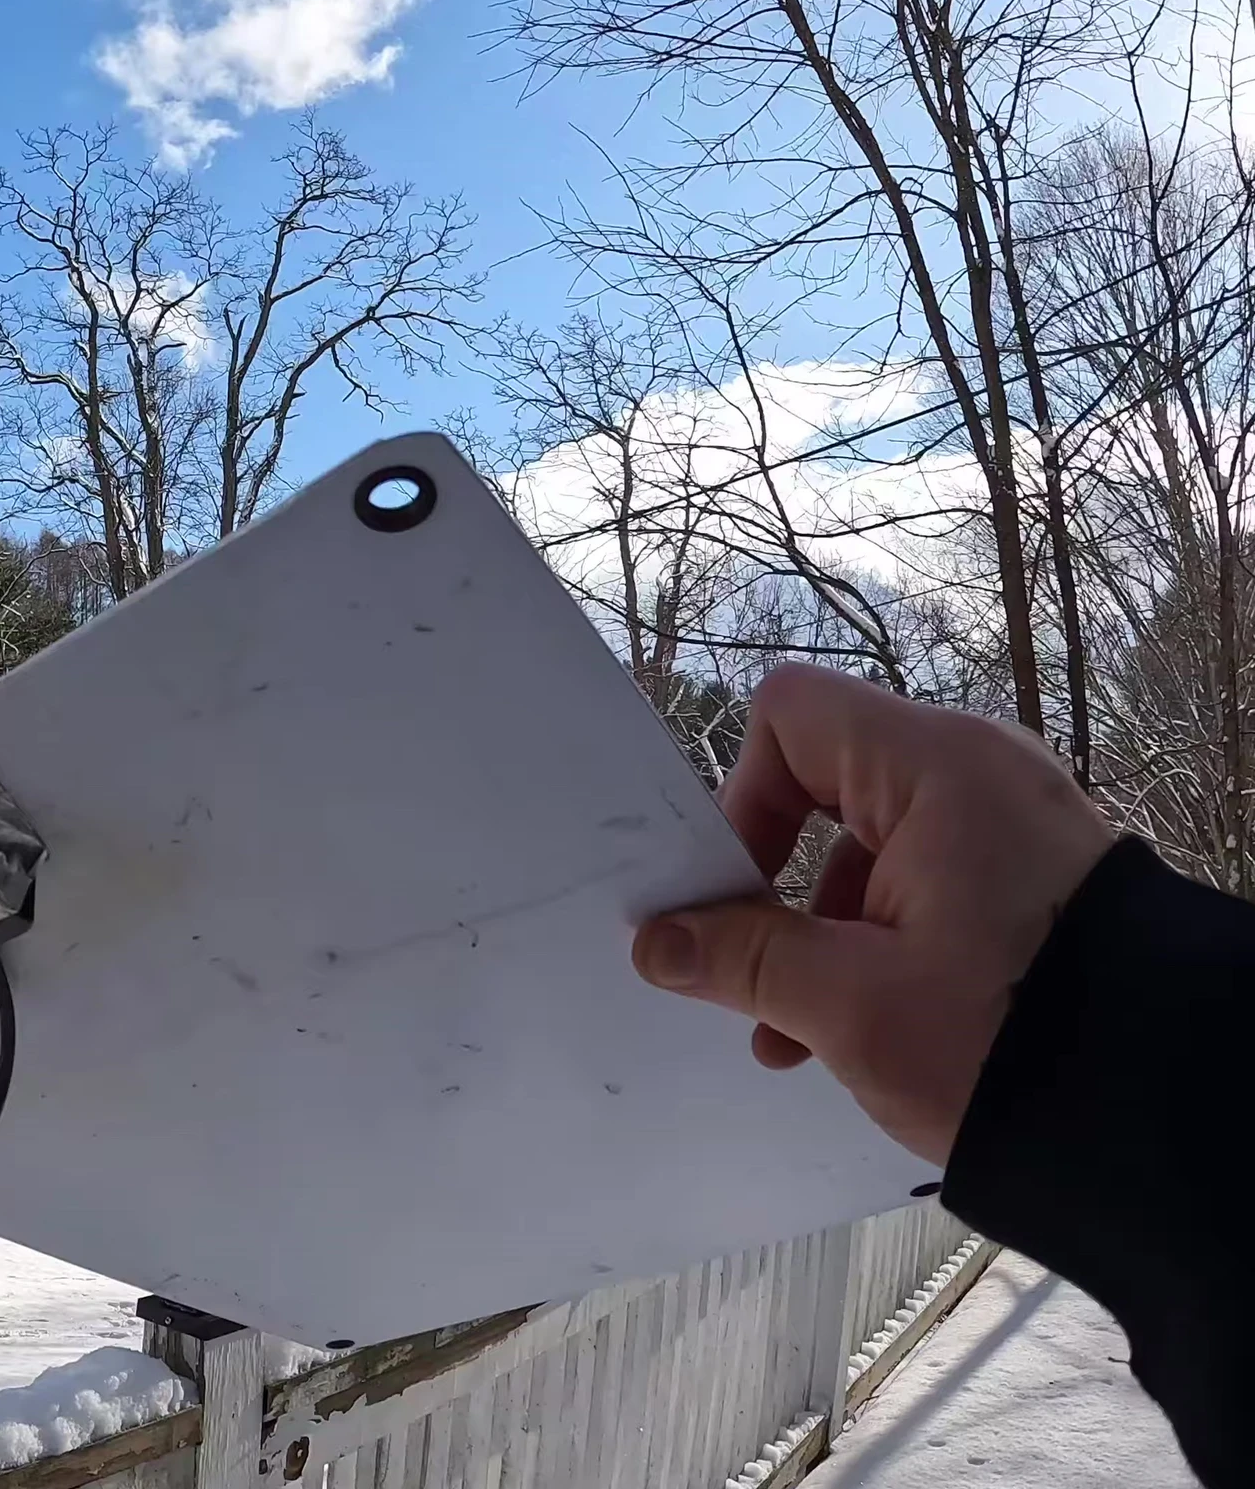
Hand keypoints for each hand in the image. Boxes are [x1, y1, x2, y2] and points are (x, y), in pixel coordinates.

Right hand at [631, 663, 1114, 1164]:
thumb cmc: (1015, 1038)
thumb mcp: (851, 1005)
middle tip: (752, 969)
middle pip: (825, 785)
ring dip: (819, 931)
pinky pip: (926, 882)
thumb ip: (741, 960)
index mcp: (939, 770)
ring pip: (871, 847)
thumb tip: (658, 942)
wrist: (1174, 1114)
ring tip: (802, 1031)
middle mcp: (982, 775)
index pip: (792, 717)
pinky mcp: (1036, 880)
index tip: (732, 894)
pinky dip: (880, 939)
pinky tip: (862, 1026)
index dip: (741, 796)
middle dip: (774, 885)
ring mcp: (1016, 827)